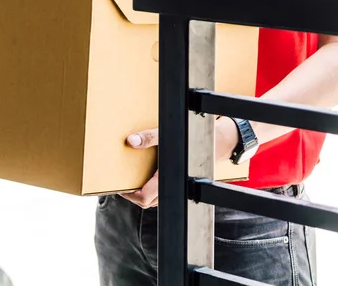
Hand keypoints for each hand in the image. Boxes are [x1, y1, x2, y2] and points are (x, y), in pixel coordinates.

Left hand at [121, 121, 239, 209]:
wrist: (218, 143)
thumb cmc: (193, 139)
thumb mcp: (168, 135)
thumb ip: (149, 137)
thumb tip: (131, 140)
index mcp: (168, 178)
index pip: (143, 198)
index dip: (128, 195)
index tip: (119, 186)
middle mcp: (173, 187)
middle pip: (145, 202)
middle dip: (132, 195)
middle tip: (122, 183)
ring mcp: (178, 188)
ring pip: (154, 200)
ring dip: (141, 193)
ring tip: (131, 180)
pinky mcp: (180, 185)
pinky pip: (162, 195)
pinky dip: (150, 190)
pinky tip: (146, 177)